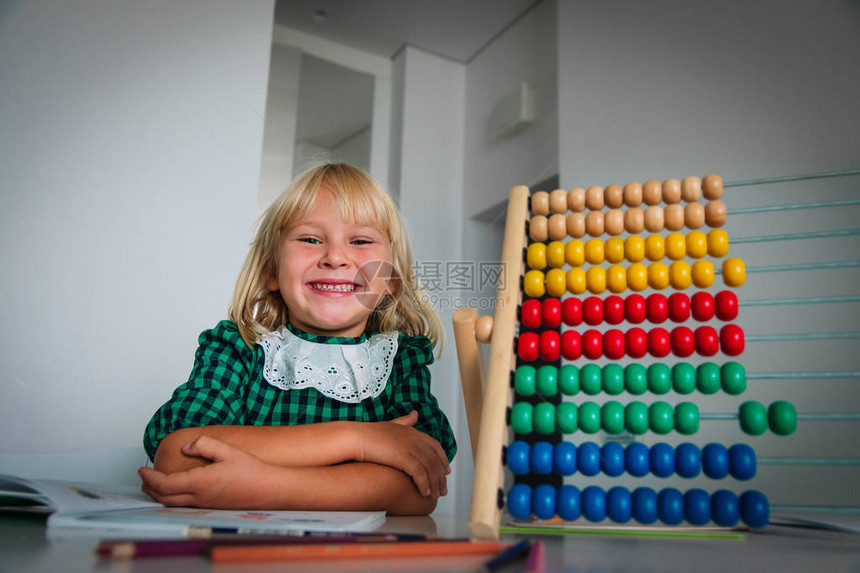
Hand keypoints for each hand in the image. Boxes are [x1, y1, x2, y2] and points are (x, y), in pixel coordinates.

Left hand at [139, 436, 277, 508]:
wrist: (267, 489)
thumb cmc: (250, 470)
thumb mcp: (228, 451)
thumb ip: (205, 445)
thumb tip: (186, 448)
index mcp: (200, 482)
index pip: (164, 484)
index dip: (149, 477)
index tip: (142, 469)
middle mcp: (198, 497)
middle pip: (163, 497)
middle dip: (149, 488)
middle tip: (143, 477)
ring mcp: (203, 504)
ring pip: (172, 504)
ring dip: (158, 495)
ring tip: (153, 486)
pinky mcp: (209, 507)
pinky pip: (182, 505)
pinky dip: (171, 498)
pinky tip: (175, 491)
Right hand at [353, 411, 450, 498]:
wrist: (355, 438)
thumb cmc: (368, 433)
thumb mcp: (391, 424)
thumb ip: (405, 421)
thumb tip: (415, 414)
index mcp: (412, 431)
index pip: (435, 446)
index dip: (442, 459)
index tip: (446, 470)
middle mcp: (414, 438)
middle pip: (435, 459)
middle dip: (441, 476)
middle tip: (443, 490)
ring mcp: (409, 446)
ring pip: (429, 467)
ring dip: (434, 483)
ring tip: (435, 496)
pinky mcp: (403, 456)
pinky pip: (419, 473)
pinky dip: (424, 484)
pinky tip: (424, 493)